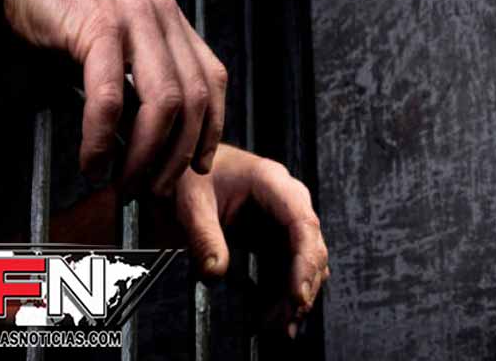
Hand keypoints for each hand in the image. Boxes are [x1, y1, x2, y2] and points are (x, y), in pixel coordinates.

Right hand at [0, 0, 226, 194]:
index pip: (211, 80)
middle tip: (155, 189)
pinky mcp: (97, 25)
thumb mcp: (114, 41)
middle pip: (193, 100)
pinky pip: (111, 96)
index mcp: (169, 19)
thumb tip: (148, 136)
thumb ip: (138, 76)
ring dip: (146, 155)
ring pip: (163, 103)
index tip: (198, 165)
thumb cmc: (59, 7)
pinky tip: (93, 161)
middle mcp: (161, 15)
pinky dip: (103, 138)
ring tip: (125, 184)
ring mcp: (133, 17)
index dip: (211, 129)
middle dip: (176, 156)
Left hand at [161, 145, 329, 336]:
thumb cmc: (192, 173)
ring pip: (301, 264)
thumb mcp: (190, 201)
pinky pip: (285, 269)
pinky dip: (280, 294)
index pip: (302, 224)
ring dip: (292, 297)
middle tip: (280, 323)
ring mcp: (282, 221)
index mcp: (272, 182)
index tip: (297, 295)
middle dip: (299, 288)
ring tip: (275, 328)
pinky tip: (270, 318)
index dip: (305, 262)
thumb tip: (215, 273)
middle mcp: (286, 201)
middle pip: (309, 249)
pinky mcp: (272, 238)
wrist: (186, 167)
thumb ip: (203, 235)